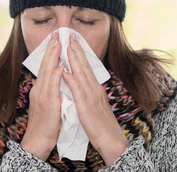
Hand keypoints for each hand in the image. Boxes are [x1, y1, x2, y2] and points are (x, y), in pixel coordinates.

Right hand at [20, 32, 63, 160]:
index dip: (50, 53)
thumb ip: (49, 92)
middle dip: (51, 49)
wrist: (37, 142)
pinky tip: (61, 65)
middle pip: (45, 64)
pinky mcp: (48, 103)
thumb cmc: (44, 126)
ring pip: (48, 71)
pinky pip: (52, 85)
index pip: (45, 67)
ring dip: (54, 56)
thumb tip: (55, 81)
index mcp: (40, 89)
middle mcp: (39, 89)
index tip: (55, 40)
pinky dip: (56, 74)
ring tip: (59, 42)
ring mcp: (42, 95)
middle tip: (56, 34)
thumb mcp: (46, 105)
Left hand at [62, 34, 128, 165]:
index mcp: (95, 88)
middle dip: (78, 50)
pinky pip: (77, 89)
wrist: (111, 140)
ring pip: (81, 73)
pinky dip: (71, 78)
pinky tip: (64, 70)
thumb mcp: (95, 106)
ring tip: (67, 46)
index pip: (87, 67)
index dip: (81, 54)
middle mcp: (94, 88)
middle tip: (71, 37)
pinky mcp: (86, 105)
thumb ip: (88, 94)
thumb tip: (81, 86)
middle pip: (85, 66)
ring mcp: (91, 96)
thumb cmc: (102, 126)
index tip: (74, 42)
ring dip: (74, 59)